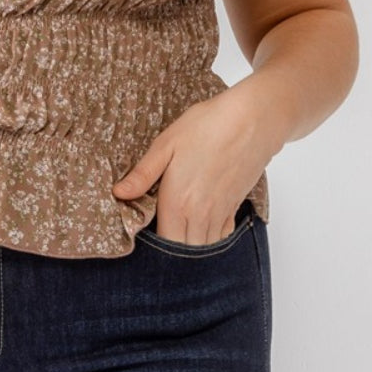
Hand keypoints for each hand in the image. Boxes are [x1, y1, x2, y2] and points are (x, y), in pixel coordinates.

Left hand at [112, 87, 274, 246]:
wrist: (252, 120)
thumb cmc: (207, 126)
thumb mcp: (166, 145)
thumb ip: (142, 175)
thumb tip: (119, 193)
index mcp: (178, 202)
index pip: (163, 244)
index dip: (153, 245)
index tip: (145, 232)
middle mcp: (200, 215)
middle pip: (184, 251)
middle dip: (172, 249)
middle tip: (161, 232)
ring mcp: (220, 213)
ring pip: (204, 247)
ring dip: (192, 244)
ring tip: (179, 229)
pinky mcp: (234, 206)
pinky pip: (221, 235)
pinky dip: (211, 236)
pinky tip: (200, 222)